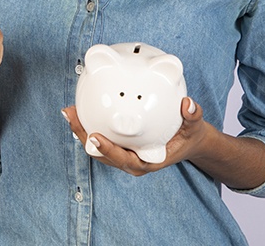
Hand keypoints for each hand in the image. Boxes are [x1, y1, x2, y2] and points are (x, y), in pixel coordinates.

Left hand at [60, 97, 212, 175]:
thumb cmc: (187, 136)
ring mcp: (124, 155)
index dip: (108, 151)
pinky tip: (79, 109)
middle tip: (72, 117)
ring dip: (81, 131)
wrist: (187, 141)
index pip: (124, 160)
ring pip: (97, 147)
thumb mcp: (195, 126)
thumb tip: (188, 103)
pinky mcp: (119, 146)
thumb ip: (193, 116)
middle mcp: (133, 161)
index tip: (94, 138)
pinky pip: (100, 138)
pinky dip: (89, 125)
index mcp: (148, 160)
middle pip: (102, 154)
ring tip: (70, 111)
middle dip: (84, 137)